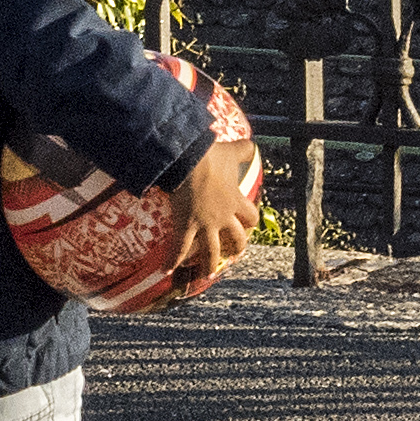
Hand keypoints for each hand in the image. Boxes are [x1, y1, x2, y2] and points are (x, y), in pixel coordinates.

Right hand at [167, 133, 271, 288]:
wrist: (188, 160)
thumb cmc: (211, 156)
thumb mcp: (231, 151)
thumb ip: (244, 150)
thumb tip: (253, 146)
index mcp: (236, 200)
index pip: (250, 217)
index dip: (249, 221)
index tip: (247, 225)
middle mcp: (223, 217)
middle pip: (236, 240)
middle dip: (235, 248)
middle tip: (232, 254)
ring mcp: (205, 225)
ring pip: (211, 253)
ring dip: (208, 265)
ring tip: (206, 274)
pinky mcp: (186, 226)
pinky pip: (179, 248)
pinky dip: (172, 261)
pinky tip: (166, 271)